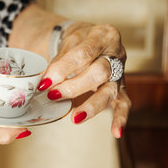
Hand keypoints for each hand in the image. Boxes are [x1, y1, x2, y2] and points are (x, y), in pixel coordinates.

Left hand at [38, 22, 130, 137]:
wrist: (90, 38)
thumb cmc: (78, 41)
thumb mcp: (67, 43)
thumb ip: (59, 62)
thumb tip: (44, 83)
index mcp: (103, 35)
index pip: (83, 53)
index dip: (63, 68)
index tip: (45, 82)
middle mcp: (116, 53)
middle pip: (99, 72)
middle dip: (74, 86)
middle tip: (53, 95)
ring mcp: (120, 72)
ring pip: (110, 90)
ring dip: (91, 105)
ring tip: (75, 118)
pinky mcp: (121, 88)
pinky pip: (124, 104)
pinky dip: (120, 119)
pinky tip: (116, 133)